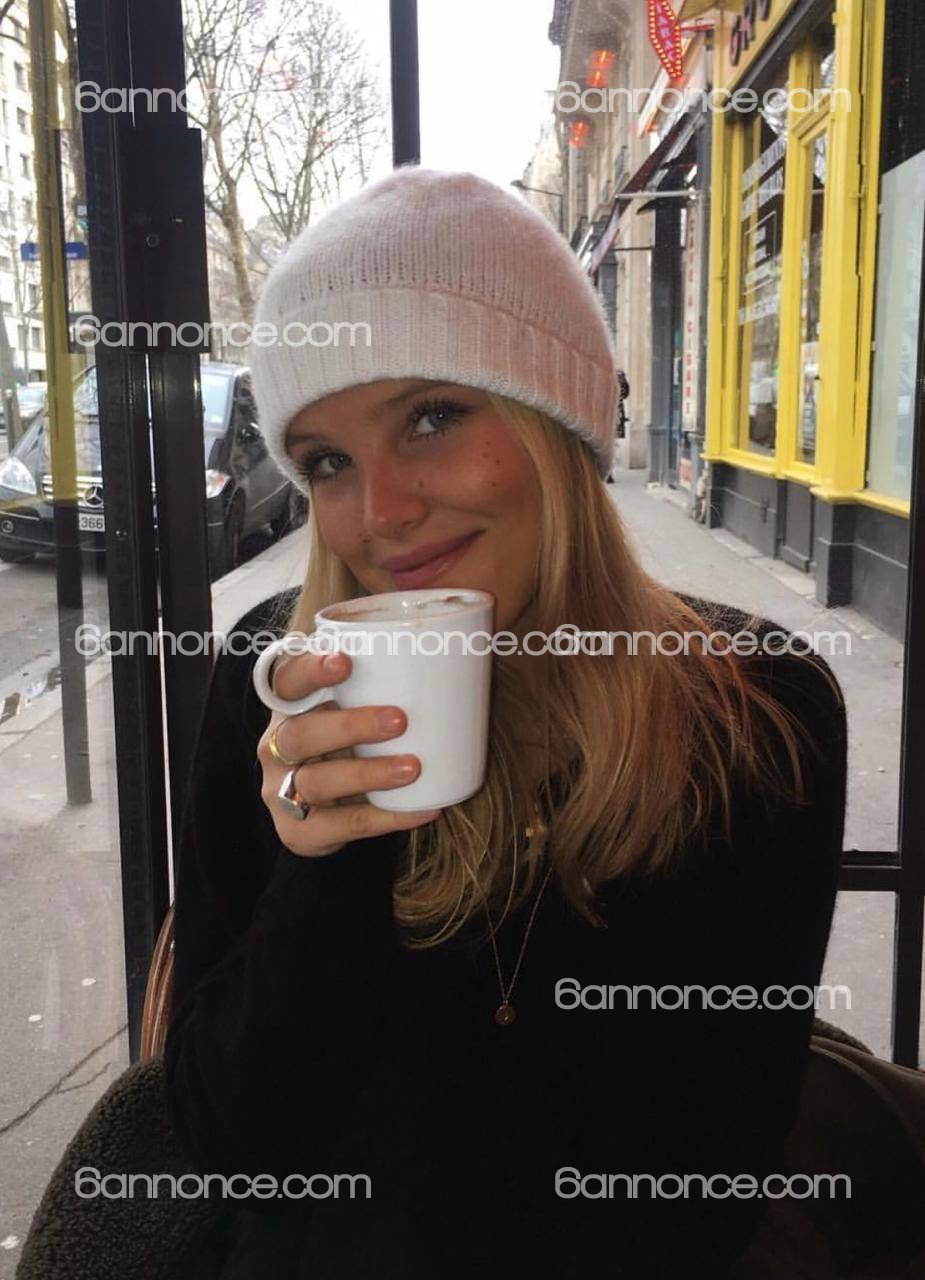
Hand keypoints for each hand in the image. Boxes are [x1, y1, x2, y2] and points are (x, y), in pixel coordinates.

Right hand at [256, 649, 437, 857]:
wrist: (326, 811)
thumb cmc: (354, 739)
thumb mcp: (359, 706)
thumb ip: (393, 676)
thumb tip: (478, 636)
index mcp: (290, 706)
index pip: (286, 680)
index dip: (309, 669)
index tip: (345, 660)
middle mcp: (276, 746)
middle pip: (298, 734)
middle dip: (348, 726)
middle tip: (399, 720)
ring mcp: (282, 792)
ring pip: (316, 782)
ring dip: (367, 773)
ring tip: (413, 768)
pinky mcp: (300, 832)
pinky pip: (342, 826)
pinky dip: (386, 817)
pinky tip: (423, 809)